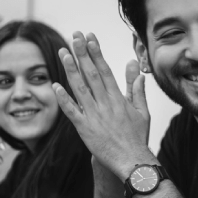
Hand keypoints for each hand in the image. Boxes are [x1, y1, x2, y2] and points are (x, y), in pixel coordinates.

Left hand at [53, 31, 152, 180]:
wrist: (131, 161)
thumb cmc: (137, 138)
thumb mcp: (142, 112)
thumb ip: (136, 90)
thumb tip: (136, 69)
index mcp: (118, 98)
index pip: (105, 70)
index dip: (96, 53)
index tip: (89, 38)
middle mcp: (105, 104)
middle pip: (91, 74)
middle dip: (82, 53)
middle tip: (74, 37)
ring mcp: (94, 116)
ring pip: (80, 89)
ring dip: (70, 70)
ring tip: (63, 53)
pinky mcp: (85, 129)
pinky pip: (72, 112)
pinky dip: (63, 99)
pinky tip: (55, 86)